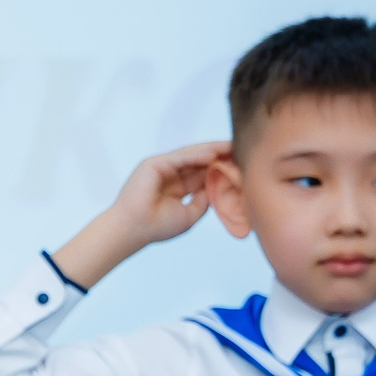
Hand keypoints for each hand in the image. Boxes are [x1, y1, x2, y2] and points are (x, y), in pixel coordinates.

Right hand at [47, 140, 231, 291]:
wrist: (134, 230)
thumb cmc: (157, 227)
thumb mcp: (189, 215)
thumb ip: (203, 200)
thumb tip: (217, 188)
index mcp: (177, 187)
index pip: (202, 173)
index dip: (220, 167)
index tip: (240, 164)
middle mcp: (169, 174)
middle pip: (199, 160)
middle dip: (219, 155)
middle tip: (241, 148)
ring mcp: (161, 167)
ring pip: (191, 155)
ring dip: (212, 150)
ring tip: (231, 146)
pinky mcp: (154, 164)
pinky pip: (180, 157)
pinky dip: (197, 155)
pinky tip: (214, 153)